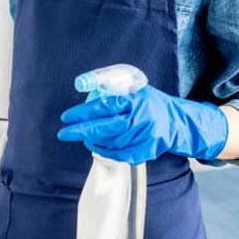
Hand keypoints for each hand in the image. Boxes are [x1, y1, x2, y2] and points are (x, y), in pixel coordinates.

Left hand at [57, 85, 228, 164]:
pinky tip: (97, 146)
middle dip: (81, 131)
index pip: (104, 106)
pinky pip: (120, 155)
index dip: (83, 112)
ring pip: (111, 144)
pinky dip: (106, 152)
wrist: (174, 120)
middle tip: (64, 133)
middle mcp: (140, 118)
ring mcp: (145, 137)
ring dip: (93, 141)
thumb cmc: (147, 101)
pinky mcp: (147, 150)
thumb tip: (82, 84)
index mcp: (134, 99)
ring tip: (82, 136)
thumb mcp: (132, 85)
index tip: (67, 116)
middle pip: (106, 128)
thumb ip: (110, 84)